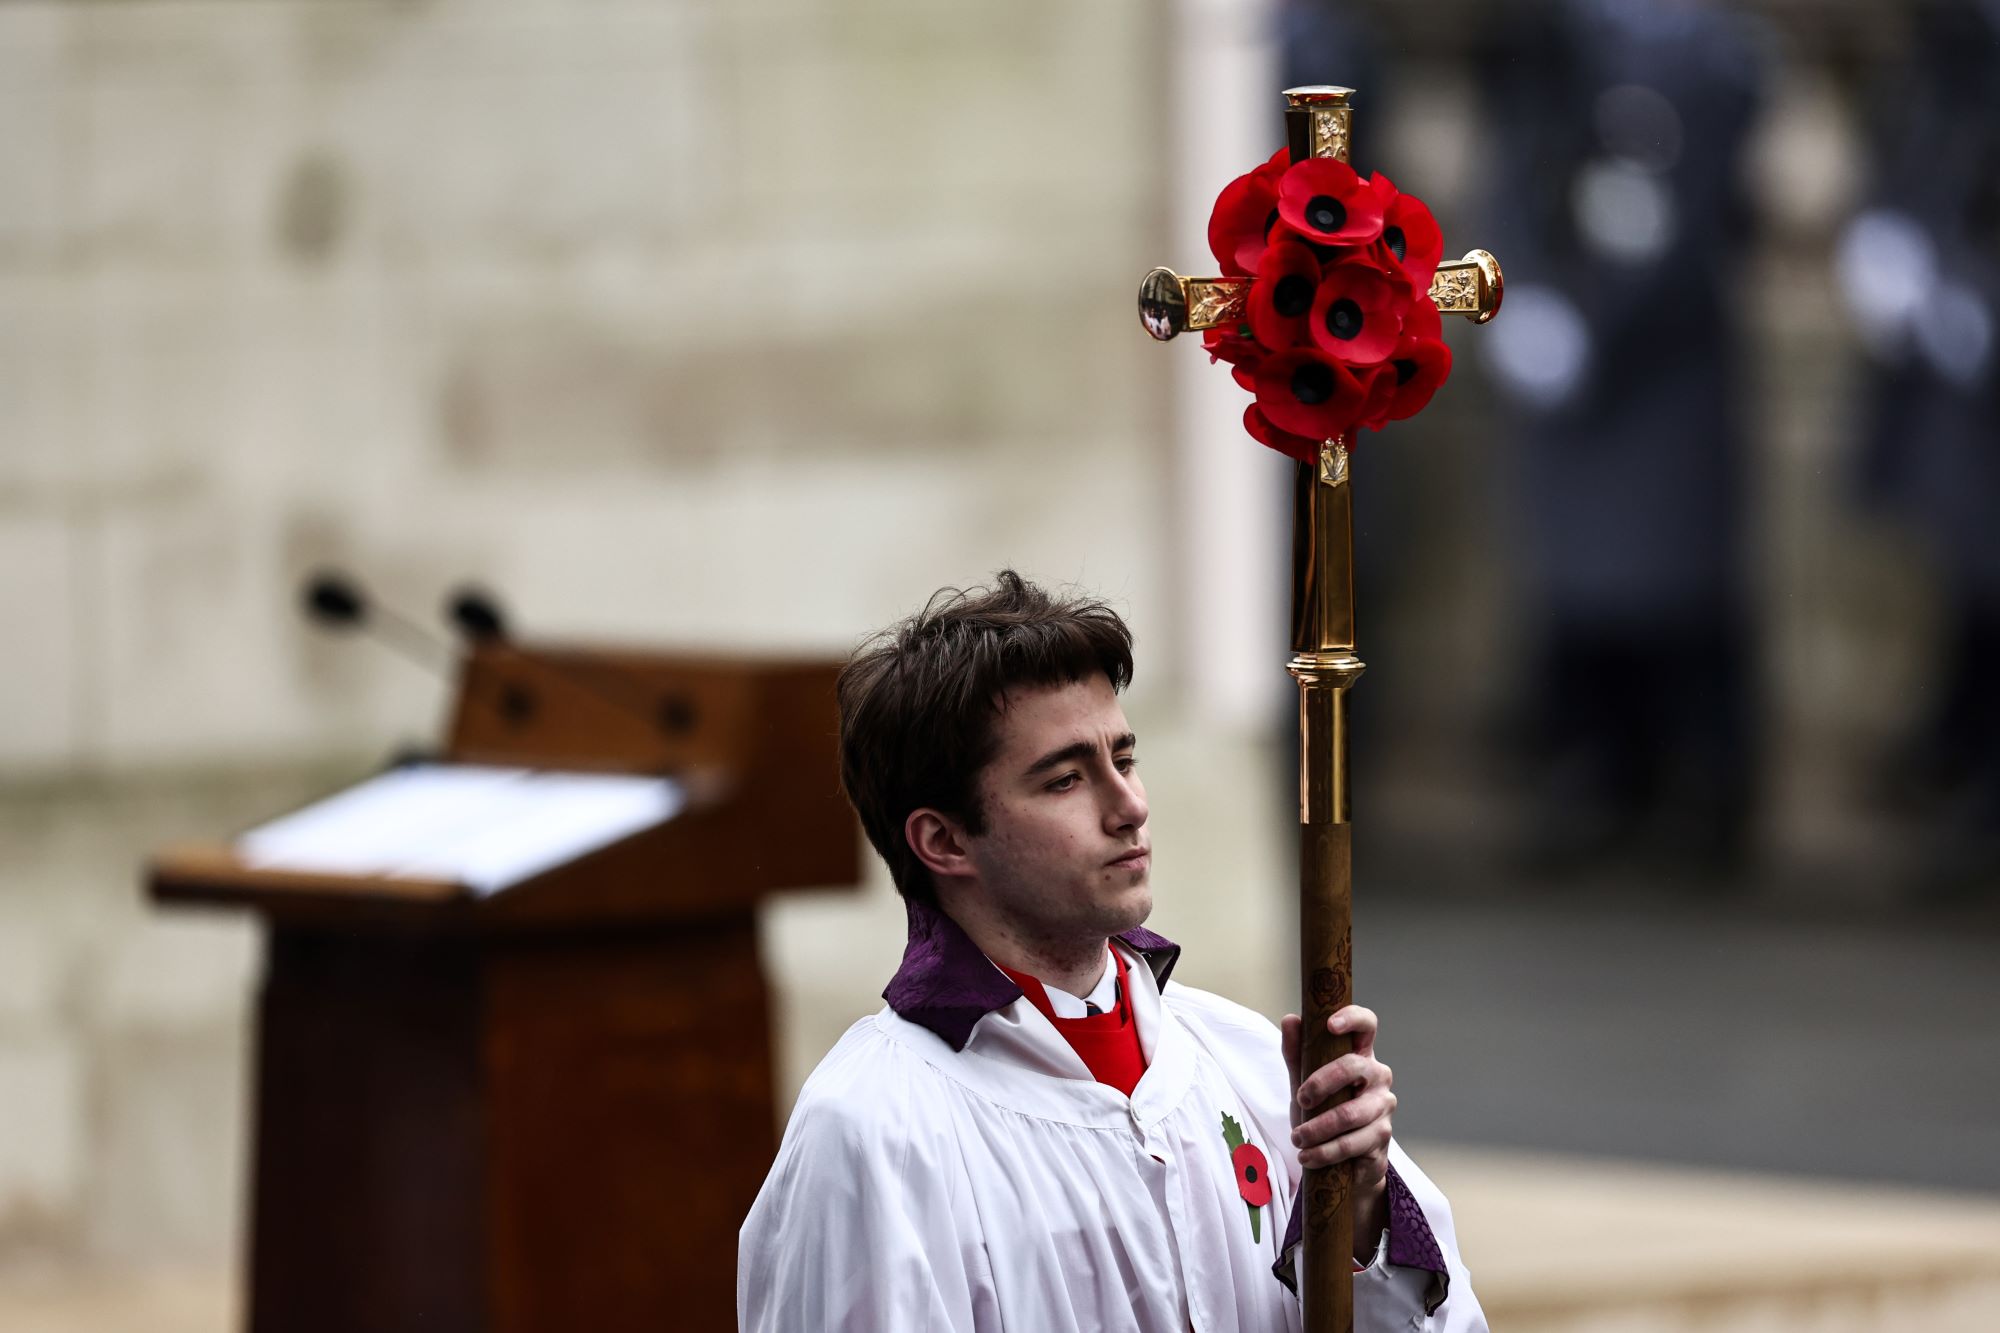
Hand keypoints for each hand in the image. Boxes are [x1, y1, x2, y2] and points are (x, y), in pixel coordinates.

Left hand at [1280, 1004, 1393, 1259]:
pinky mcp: (1382, 1136)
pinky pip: (1352, 1143)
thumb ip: (1297, 1053)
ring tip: (1297, 1139)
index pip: (1367, 1025)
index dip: (1352, 1018)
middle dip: (1320, 1083)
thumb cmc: (1324, 1109)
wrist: (1342, 1158)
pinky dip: (1324, 1151)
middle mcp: (1378, 1075)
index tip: (1330, 1025)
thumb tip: (1291, 1019)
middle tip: (1300, 1100)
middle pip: (1353, 1066)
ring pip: (1350, 1113)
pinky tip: (1307, 1156)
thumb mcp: (1304, 1081)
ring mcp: (1383, 1105)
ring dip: (1317, 1128)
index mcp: (1360, 1054)